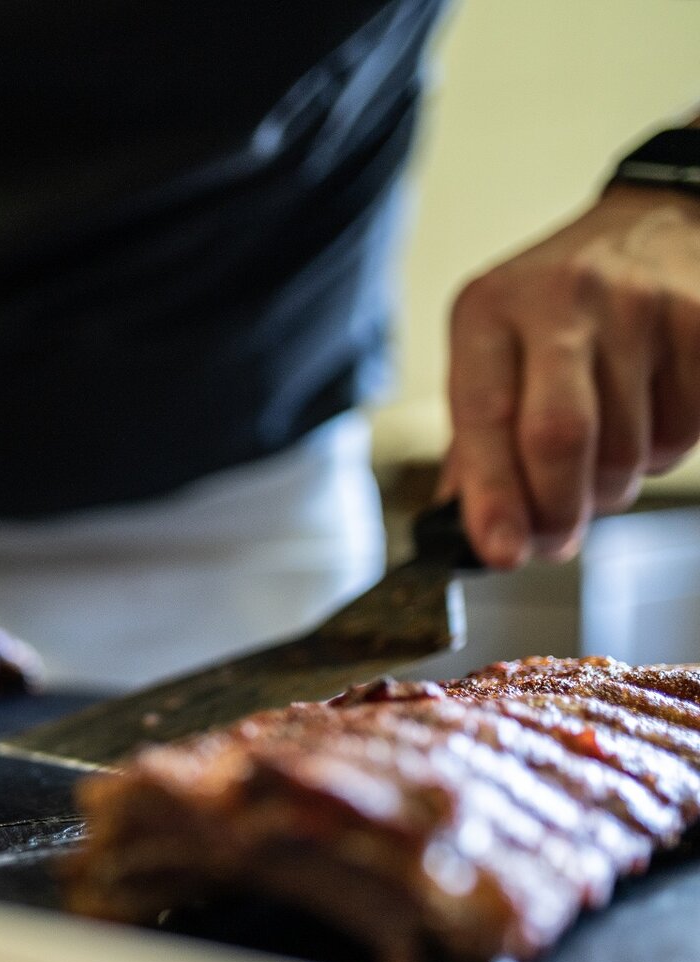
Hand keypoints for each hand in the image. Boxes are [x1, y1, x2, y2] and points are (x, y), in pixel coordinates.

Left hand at [445, 184, 699, 566]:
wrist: (655, 224)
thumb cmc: (556, 310)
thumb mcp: (495, 350)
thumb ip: (476, 437)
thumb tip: (467, 531)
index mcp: (490, 308)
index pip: (485, 417)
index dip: (493, 495)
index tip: (499, 552)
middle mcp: (562, 299)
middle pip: (560, 437)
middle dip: (557, 509)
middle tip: (554, 540)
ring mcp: (640, 307)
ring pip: (628, 448)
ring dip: (611, 485)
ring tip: (600, 458)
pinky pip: (686, 432)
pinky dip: (662, 455)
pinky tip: (646, 421)